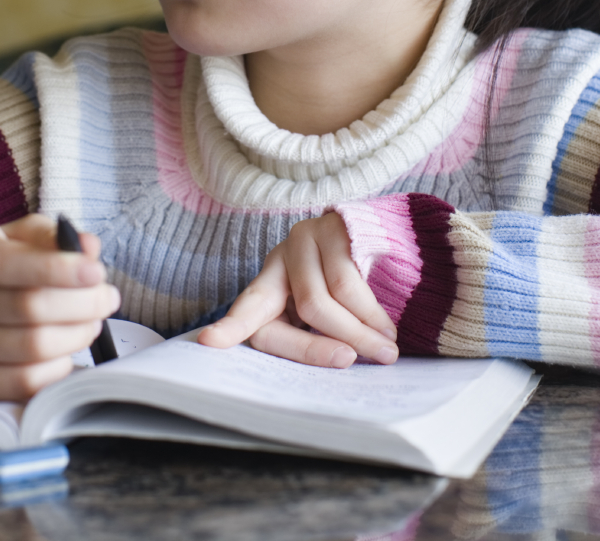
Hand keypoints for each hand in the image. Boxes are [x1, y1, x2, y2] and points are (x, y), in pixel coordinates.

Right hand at [0, 214, 119, 400]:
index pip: (2, 263)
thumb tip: (89, 248)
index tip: (96, 272)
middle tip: (107, 298)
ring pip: (33, 347)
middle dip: (83, 304)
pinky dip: (59, 366)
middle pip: (28, 308)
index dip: (56, 269)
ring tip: (91, 321)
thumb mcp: (18, 237)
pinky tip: (66, 349)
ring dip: (78, 334)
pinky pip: (26, 382)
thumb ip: (53, 238)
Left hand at [198, 212, 397, 367]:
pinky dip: (369, 314)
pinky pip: (346, 284)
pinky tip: (386, 327)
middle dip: (316, 348)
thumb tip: (326, 372)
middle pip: (278, 312)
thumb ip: (317, 334)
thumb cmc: (356, 289)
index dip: (232, 326)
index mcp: (271, 282)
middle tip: (349, 362)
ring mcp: (305, 239)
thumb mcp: (328, 312)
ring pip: (317, 303)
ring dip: (356, 334)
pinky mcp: (332, 228)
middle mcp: (281, 257)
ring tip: (385, 349)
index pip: (249, 308)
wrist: (390, 238)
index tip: (209, 342)